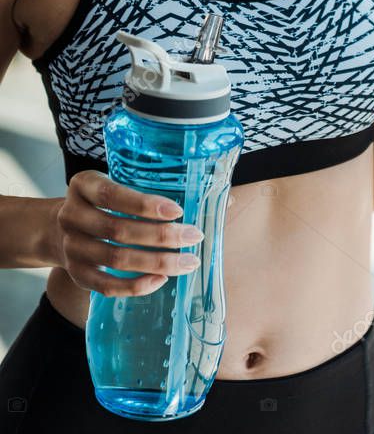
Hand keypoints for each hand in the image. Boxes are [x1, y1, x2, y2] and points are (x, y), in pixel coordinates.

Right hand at [50, 170, 204, 296]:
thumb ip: (152, 186)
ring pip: (116, 259)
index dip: (145, 204)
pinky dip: (136, 285)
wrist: (58, 227)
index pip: (112, 195)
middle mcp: (71, 215)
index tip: (178, 210)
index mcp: (83, 184)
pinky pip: (107, 286)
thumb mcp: (115, 182)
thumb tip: (221, 198)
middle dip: (161, 236)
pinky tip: (161, 280)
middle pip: (118, 230)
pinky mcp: (76, 274)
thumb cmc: (105, 202)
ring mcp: (71, 248)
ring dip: (156, 263)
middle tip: (194, 237)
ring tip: (188, 262)